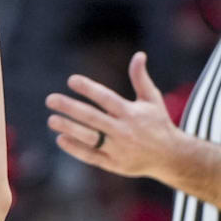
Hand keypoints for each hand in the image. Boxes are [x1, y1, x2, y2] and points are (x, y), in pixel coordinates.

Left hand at [44, 52, 181, 179]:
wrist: (171, 157)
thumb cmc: (158, 123)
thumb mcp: (152, 100)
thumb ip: (141, 78)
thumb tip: (139, 55)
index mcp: (132, 113)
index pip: (106, 98)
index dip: (88, 88)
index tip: (71, 80)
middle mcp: (124, 130)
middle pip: (93, 118)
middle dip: (70, 108)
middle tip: (50, 99)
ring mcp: (119, 149)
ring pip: (90, 138)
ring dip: (69, 128)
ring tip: (51, 120)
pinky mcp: (115, 165)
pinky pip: (92, 156)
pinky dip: (76, 149)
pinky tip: (60, 139)